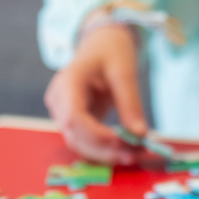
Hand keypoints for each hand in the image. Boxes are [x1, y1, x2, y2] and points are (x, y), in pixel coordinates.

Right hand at [44, 25, 147, 164]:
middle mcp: (59, 100)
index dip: (97, 136)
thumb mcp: (124, 72)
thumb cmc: (110, 51)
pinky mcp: (73, 120)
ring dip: (105, 154)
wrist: (101, 43)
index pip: (74, 118)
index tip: (123, 143)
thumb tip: (140, 135)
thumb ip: (130, 104)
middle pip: (75, 136)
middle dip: (104, 150)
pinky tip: (125, 150)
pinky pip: (84, 141)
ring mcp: (62, 112)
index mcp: (67, 82)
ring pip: (79, 143)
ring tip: (133, 154)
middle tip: (135, 155)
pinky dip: (104, 149)